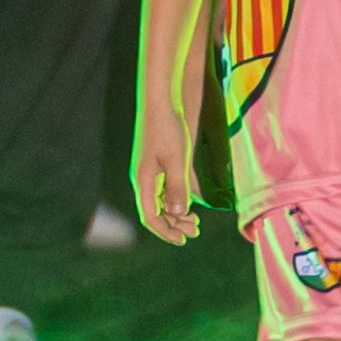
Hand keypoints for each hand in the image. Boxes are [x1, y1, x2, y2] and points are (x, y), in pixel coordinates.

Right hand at [132, 116, 200, 246]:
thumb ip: (177, 187)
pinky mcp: (160, 162)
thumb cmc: (167, 129)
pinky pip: (169, 187)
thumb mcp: (177, 160)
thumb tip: (178, 213)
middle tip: (195, 230)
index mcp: (145, 181)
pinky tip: (194, 202)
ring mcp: (152, 171)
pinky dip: (180, 197)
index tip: (183, 240)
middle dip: (174, 224)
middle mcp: (146, 179)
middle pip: (157, 211)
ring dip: (178, 212)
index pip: (150, 216)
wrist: (162, 101)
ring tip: (196, 220)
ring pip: (163, 200)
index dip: (165, 231)